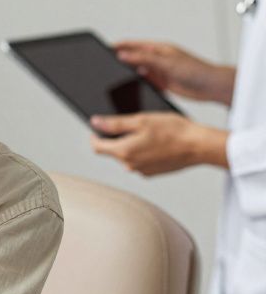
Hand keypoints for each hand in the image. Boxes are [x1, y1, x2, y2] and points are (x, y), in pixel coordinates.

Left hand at [89, 113, 227, 174]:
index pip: (97, 147)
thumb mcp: (141, 120)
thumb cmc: (173, 130)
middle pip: (112, 151)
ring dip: (131, 145)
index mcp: (124, 152)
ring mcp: (142, 171)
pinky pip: (140, 161)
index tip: (98, 128)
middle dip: (116, 139)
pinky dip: (143, 152)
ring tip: (148, 132)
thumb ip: (115, 123)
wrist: (199, 146)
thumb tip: (94, 122)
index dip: (95, 136)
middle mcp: (130, 165)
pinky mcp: (153, 173)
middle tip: (131, 125)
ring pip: (127, 156)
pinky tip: (157, 142)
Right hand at [113, 40, 234, 105]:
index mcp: (158, 49)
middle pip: (133, 58)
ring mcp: (159, 72)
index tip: (103, 50)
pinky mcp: (162, 84)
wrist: (212, 87)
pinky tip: (131, 90)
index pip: (132, 45)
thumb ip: (143, 59)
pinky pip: (145, 84)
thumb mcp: (166, 63)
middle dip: (119, 61)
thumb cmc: (197, 70)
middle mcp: (157, 59)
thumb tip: (123, 55)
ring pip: (137, 72)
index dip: (117, 46)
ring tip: (114, 80)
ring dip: (128, 75)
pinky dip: (137, 86)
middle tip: (104, 66)